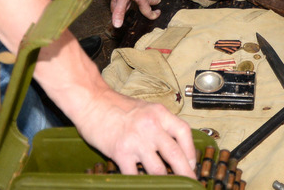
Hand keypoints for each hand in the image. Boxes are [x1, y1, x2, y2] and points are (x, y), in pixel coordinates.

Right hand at [74, 88, 195, 176]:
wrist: (91, 102)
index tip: (191, 163)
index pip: (184, 132)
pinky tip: (142, 184)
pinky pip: (134, 174)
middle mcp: (151, 126)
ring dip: (163, 180)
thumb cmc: (115, 106)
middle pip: (175, 154)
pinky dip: (140, 182)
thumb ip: (159, 124)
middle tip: (189, 181)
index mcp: (159, 113)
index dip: (191, 151)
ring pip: (158, 169)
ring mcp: (136, 140)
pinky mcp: (120, 152)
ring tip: (165, 184)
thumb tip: (171, 144)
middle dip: (185, 172)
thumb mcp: (145, 109)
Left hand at [102, 0, 161, 27]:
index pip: (147, 8)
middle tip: (157, 4)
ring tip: (129, 8)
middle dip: (150, 2)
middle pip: (144, 0)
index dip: (152, 14)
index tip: (157, 15)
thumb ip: (120, 10)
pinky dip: (118, 0)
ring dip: (129, 4)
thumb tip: (118, 25)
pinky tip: (113, 3)